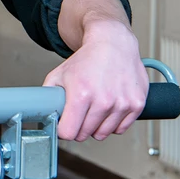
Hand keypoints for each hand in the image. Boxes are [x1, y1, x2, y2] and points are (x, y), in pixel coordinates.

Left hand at [43, 19, 147, 140]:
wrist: (113, 43)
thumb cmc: (87, 59)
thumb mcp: (58, 74)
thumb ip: (48, 96)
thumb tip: (43, 115)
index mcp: (81, 94)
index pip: (68, 132)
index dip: (63, 129)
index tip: (64, 124)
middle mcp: (104, 100)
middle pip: (85, 135)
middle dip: (79, 126)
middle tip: (80, 112)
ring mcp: (122, 103)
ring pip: (102, 134)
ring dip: (96, 126)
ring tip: (95, 107)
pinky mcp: (136, 104)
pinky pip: (120, 129)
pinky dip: (113, 123)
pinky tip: (109, 107)